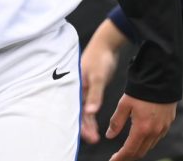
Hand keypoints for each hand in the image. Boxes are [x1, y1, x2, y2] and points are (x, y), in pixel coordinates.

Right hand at [80, 20, 126, 143]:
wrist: (106, 43)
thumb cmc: (100, 57)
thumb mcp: (99, 77)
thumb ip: (95, 94)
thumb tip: (90, 112)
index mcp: (75, 86)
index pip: (76, 110)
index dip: (82, 125)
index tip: (89, 136)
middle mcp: (76, 88)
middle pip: (78, 112)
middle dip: (85, 127)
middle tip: (93, 139)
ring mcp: (82, 87)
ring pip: (83, 109)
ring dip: (88, 122)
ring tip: (95, 135)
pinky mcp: (88, 86)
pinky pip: (87, 104)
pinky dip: (90, 113)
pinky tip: (93, 121)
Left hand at [105, 95, 175, 160]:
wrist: (161, 79)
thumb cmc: (140, 90)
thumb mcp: (124, 105)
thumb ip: (116, 122)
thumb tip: (109, 136)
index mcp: (142, 129)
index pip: (129, 150)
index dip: (120, 158)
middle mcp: (154, 132)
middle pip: (140, 152)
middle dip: (128, 156)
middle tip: (118, 156)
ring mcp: (163, 128)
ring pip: (149, 146)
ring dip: (138, 149)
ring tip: (128, 147)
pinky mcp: (168, 123)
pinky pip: (157, 138)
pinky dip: (147, 141)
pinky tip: (141, 136)